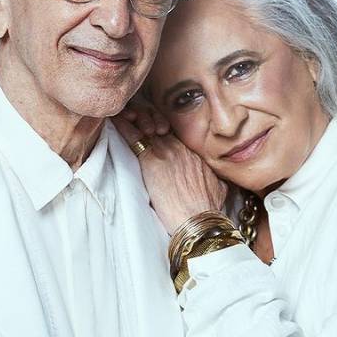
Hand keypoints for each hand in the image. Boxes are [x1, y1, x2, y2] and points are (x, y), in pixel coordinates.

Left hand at [113, 102, 226, 234]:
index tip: (155, 127)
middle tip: (138, 119)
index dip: (162, 125)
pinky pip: (133, 136)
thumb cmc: (207, 209)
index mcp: (193, 152)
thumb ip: (215, 179)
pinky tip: (116, 120)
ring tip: (126, 116)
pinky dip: (123, 126)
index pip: (174, 130)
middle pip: (159, 121)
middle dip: (147, 117)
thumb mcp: (220, 189)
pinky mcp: (151, 161)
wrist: (198, 220)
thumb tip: (219, 182)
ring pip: (146, 123)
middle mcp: (180, 147)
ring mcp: (165, 151)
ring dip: (135, 118)